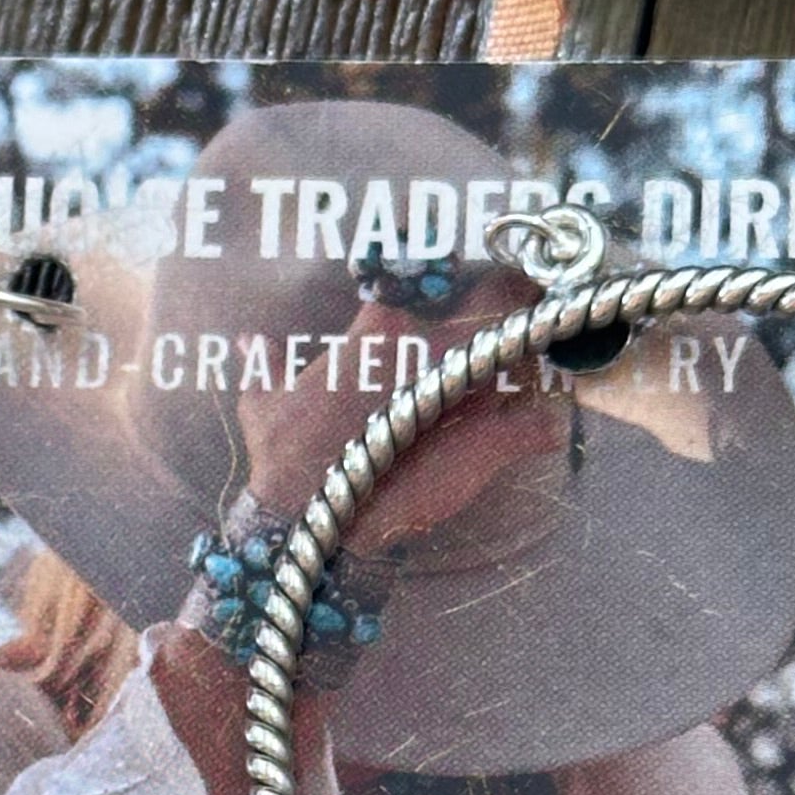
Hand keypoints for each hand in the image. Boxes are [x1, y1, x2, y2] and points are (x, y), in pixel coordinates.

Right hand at [235, 282, 564, 552]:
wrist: (311, 523)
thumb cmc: (284, 459)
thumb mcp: (263, 405)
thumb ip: (262, 367)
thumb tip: (247, 344)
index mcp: (382, 332)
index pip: (427, 274)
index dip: (448, 271)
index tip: (461, 272)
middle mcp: (433, 352)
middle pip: (499, 301)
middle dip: (518, 298)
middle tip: (526, 303)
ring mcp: (467, 397)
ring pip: (528, 354)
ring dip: (537, 359)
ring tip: (540, 363)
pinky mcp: (489, 447)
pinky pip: (540, 425)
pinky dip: (547, 426)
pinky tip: (546, 427)